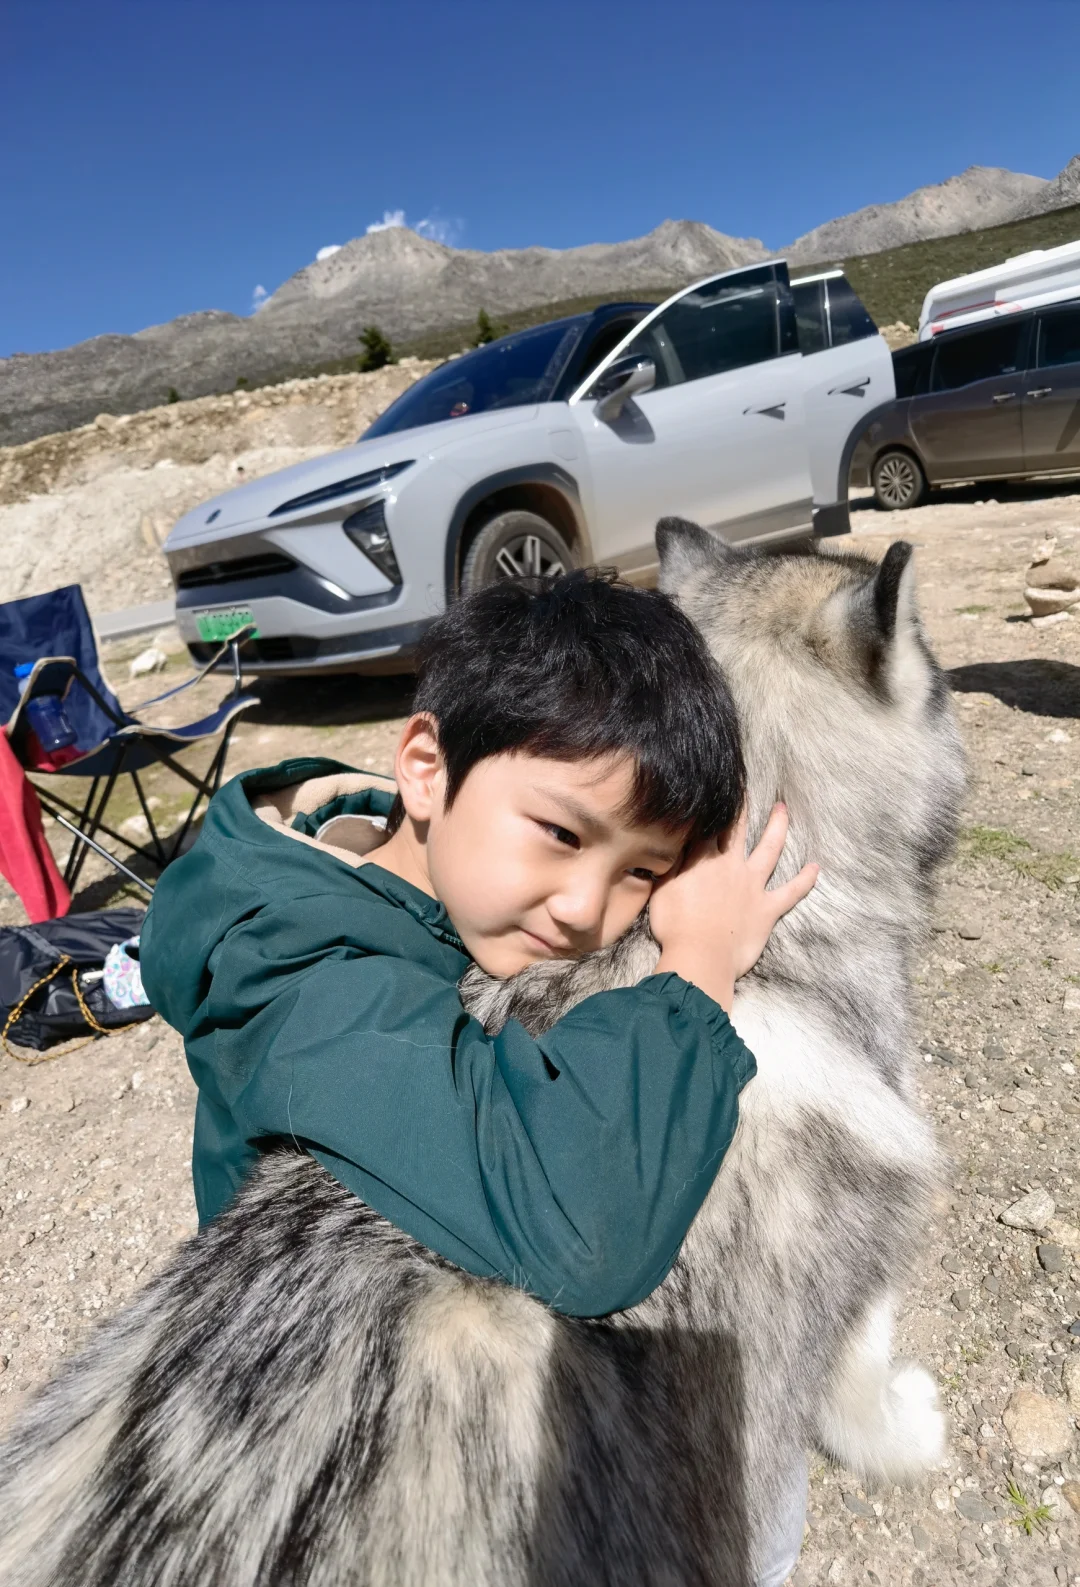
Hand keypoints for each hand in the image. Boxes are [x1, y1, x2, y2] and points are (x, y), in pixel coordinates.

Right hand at [649, 804, 817, 1012]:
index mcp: (703, 861)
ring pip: (770, 849)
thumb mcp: (662, 890)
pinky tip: (816, 867)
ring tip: (783, 810)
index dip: (713, 806)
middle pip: (739, 829)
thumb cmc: (674, 926)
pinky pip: (791, 892)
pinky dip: (805, 880)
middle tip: (747, 787)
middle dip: (743, 807)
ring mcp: (753, 886)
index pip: (708, 826)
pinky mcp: (768, 909)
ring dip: (778, 828)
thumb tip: (673, 844)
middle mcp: (731, 866)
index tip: (717, 788)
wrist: (700, 956)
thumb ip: (670, 865)